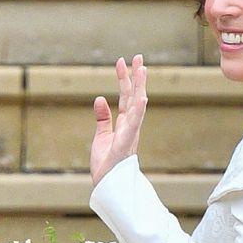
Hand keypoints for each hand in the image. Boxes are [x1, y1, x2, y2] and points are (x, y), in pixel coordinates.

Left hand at [90, 55, 147, 186]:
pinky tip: (141, 98)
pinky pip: (134, 125)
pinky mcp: (125, 144)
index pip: (126, 96)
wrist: (107, 187)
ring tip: (142, 69)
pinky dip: (138, 111)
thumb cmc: (106, 164)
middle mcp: (130, 126)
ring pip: (136, 107)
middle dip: (136, 76)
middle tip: (138, 56)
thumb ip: (102, 118)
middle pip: (134, 96)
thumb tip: (99, 98)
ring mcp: (130, 134)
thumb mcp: (101, 136)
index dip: (124, 79)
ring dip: (140, 88)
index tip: (122, 61)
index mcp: (125, 124)